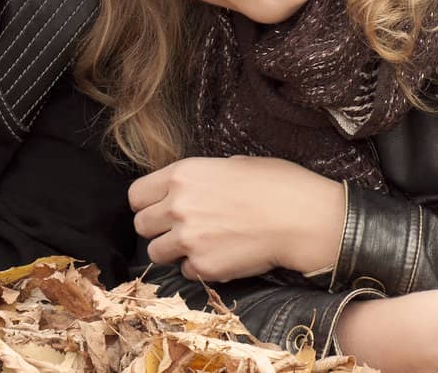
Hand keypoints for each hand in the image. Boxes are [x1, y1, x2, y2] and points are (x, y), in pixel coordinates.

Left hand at [129, 156, 345, 280]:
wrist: (301, 218)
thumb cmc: (276, 184)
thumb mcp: (232, 164)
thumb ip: (200, 178)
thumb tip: (191, 188)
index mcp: (182, 174)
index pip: (136, 194)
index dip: (147, 203)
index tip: (160, 208)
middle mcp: (177, 205)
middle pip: (141, 225)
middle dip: (157, 229)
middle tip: (180, 229)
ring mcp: (188, 238)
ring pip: (156, 252)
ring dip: (173, 251)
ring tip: (199, 245)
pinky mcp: (203, 266)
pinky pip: (185, 272)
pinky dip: (198, 268)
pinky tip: (220, 256)